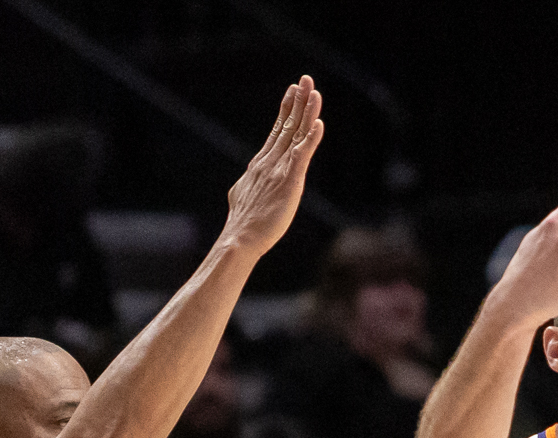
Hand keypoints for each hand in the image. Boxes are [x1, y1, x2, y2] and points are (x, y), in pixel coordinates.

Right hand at [217, 77, 325, 259]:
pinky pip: (302, 156)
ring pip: (295, 135)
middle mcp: (269, 161)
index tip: (292, 91)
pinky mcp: (288, 182)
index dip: (286, 110)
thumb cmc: (243, 224)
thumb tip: (246, 183)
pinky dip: (311, 139)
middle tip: (305, 79)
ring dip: (306, 112)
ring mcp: (278, 170)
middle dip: (297, 101)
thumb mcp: (242, 195)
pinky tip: (318, 124)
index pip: (277, 131)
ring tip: (314, 92)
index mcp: (261, 164)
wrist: (239, 238)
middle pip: (287, 126)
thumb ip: (250, 184)